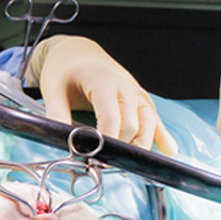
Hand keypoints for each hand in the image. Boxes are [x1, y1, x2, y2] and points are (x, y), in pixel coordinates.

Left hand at [27, 35, 177, 153]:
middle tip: (105, 165)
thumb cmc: (64, 71)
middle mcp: (125, 86)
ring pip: (149, 123)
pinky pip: (154, 117)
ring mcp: (136, 92)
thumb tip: (64, 144)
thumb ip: (56, 117)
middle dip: (121, 148)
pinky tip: (168, 148)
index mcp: (102, 81)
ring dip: (141, 146)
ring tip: (128, 166)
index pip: (112, 118)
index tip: (95, 159)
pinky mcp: (140, 98)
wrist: (77, 53)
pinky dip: (161, 134)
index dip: (106, 142)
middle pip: (132, 125)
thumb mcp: (52, 90)